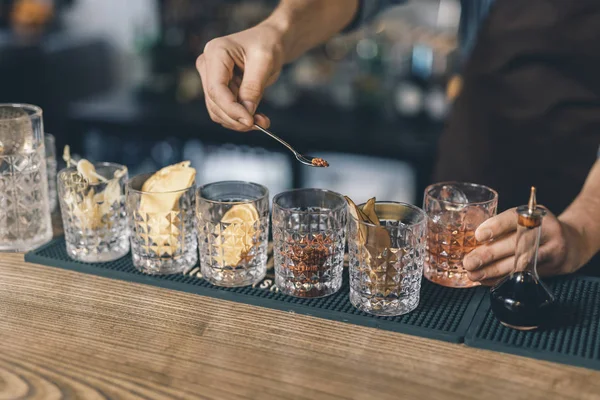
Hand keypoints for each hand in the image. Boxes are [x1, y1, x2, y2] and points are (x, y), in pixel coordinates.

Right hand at [196, 23, 284, 130]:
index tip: (250, 121)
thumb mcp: (265, 62)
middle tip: (262, 124)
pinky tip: (257, 117)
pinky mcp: (218, 88)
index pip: (216, 88)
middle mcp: (207, 65)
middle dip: (237, 117)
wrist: (270, 41)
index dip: (231, 109)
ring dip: (239, 121)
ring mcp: (210, 77)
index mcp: (215, 52)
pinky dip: (240, 118)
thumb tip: (247, 114)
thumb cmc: (268, 44)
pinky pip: (224, 110)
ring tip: (262, 121)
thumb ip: (253, 88)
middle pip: (215, 102)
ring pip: (217, 110)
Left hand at [463, 207, 584, 284]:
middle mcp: (546, 232)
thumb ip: (502, 226)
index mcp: (535, 215)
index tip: (479, 235)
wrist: (571, 244)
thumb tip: (470, 241)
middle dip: (489, 254)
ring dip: (493, 271)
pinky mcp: (550, 269)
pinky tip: (486, 280)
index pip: (514, 218)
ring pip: (519, 263)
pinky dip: (502, 279)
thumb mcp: (524, 219)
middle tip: (469, 262)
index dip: (496, 226)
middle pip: (515, 244)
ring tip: (474, 274)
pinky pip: (522, 276)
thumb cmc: (537, 229)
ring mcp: (550, 251)